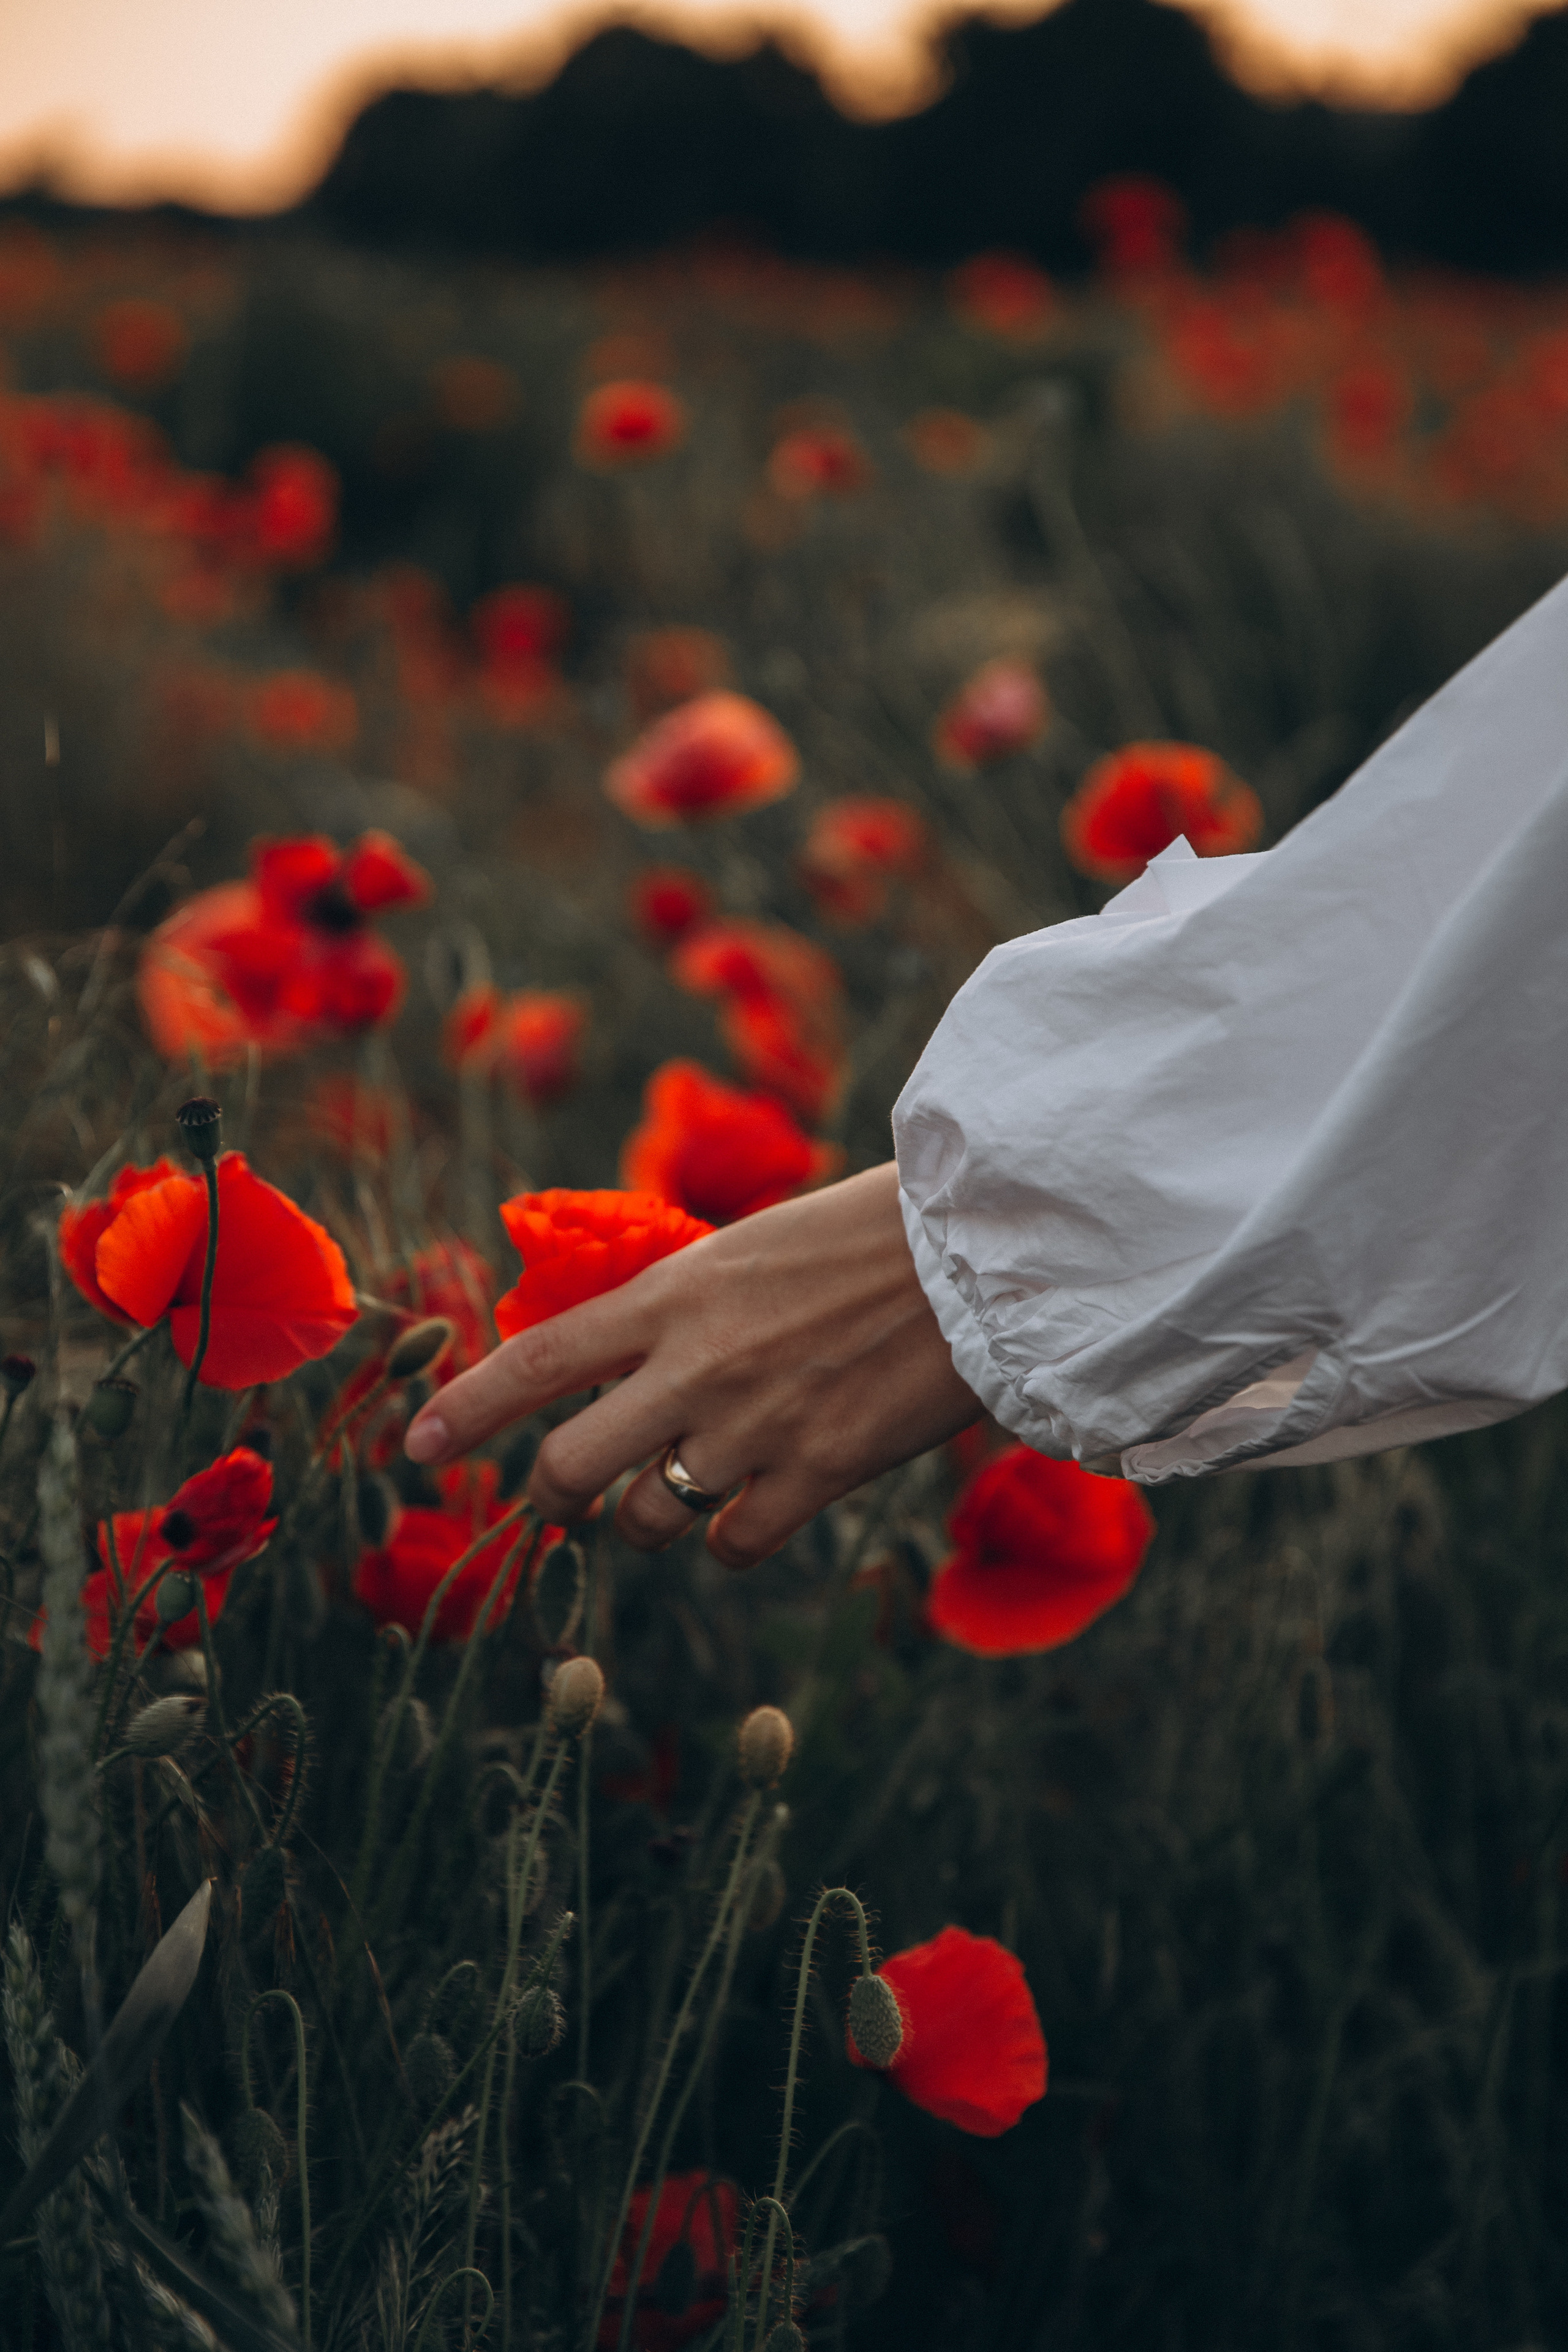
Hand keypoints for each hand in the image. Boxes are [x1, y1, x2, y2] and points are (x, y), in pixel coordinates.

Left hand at [404, 1162, 980, 1567]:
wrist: (979, 1255)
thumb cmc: (865, 1239)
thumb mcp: (746, 1251)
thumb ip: (675, 1310)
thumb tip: (616, 1364)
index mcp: (673, 1294)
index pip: (538, 1360)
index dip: (467, 1410)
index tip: (416, 1447)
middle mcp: (696, 1367)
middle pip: (570, 1467)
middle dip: (552, 1493)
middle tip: (561, 1496)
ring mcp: (753, 1428)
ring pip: (647, 1519)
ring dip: (651, 1515)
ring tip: (693, 1479)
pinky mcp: (816, 1475)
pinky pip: (731, 1546)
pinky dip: (730, 1537)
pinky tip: (761, 1501)